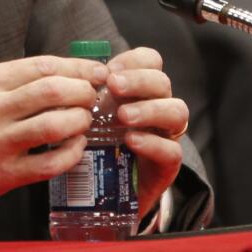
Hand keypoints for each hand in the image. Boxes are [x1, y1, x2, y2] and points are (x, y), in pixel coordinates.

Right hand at [0, 55, 107, 219]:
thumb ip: (5, 81)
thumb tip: (54, 73)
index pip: (43, 66)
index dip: (77, 68)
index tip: (95, 72)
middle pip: (54, 91)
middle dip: (83, 92)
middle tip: (92, 98)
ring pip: (56, 124)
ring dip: (80, 122)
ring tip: (83, 122)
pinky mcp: (1, 175)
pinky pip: (49, 163)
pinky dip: (71, 154)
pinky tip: (74, 148)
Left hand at [106, 47, 187, 218]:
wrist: (108, 190)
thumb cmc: (99, 143)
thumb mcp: (92, 115)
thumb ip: (89, 96)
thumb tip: (74, 76)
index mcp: (141, 90)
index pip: (151, 61)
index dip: (134, 61)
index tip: (110, 71)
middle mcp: (159, 107)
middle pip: (163, 83)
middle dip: (139, 80)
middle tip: (114, 86)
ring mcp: (167, 135)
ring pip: (177, 112)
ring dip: (149, 109)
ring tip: (124, 116)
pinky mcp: (168, 165)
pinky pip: (172, 150)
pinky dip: (152, 143)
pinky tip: (131, 141)